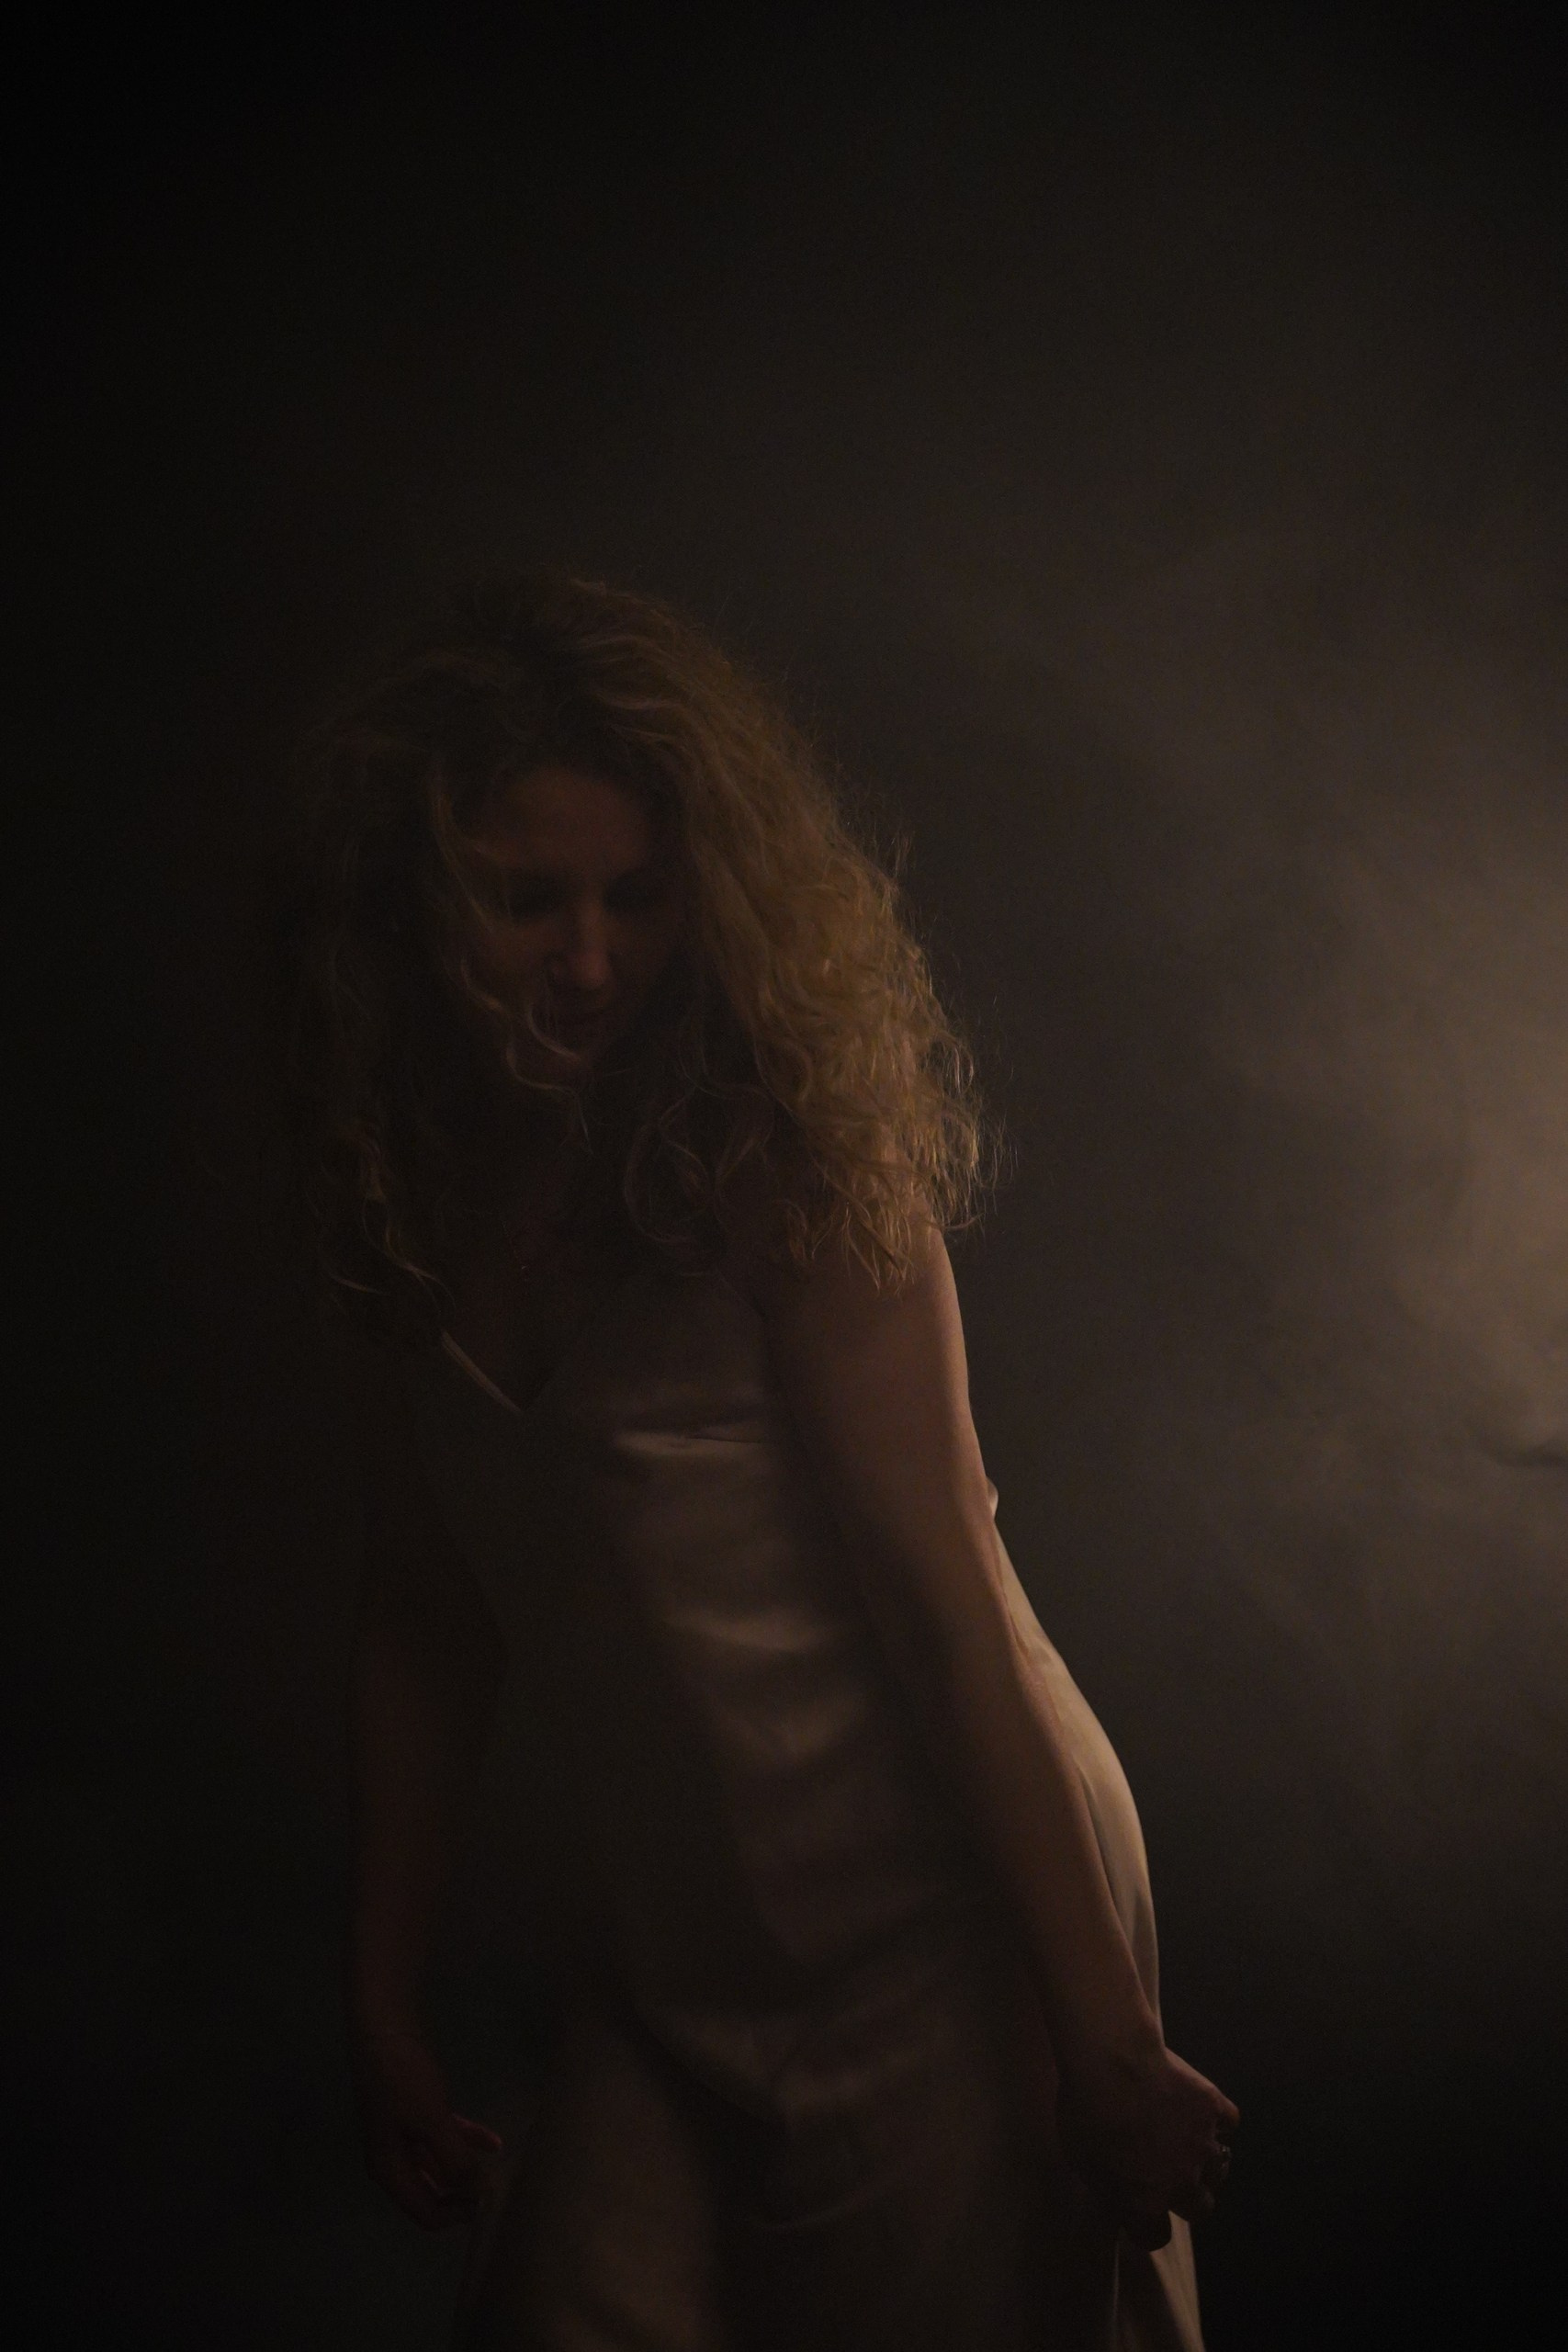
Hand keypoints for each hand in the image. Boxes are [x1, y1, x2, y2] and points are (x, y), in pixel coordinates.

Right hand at [351, 2028, 503, 2230]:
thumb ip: (453, 2159)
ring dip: (467, 2169)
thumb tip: (478, 2195)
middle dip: (463, 2196)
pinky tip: (493, 2143)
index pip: (425, 2214)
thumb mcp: (430, 2121)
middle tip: (498, 2190)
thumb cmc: (402, 2077)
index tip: (488, 2204)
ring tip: (498, 2169)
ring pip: (440, 2165)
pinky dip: (465, 2141)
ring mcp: (404, 2136)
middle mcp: (395, 2160)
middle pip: (432, 2194)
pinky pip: (443, 2138)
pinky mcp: (416, 2114)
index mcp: (390, 2170)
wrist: (385, 2026)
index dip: (456, 2215)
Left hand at [1057, 2036, 1237, 2250]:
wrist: (1113, 2063)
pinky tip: (1201, 2109)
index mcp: (1145, 2203)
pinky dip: (1218, 2118)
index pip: (1156, 2237)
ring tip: (1188, 2142)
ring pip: (1220, 2169)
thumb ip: (1107, 2189)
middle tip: (1171, 2174)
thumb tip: (1117, 2200)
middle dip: (1188, 2196)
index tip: (1138, 2208)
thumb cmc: (1086, 2112)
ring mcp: (1203, 2146)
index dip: (1146, 2224)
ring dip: (1205, 2161)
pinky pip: (1229, 2123)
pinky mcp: (1215, 2109)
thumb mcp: (1082, 2162)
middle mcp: (1182, 2183)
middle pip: (1201, 2209)